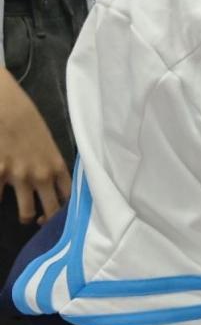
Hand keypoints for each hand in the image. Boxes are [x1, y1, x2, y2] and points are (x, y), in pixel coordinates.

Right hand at [0, 68, 70, 223]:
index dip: (67, 209)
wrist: (3, 104)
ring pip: (26, 213)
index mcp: (58, 166)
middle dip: (48, 220)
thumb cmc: (26, 117)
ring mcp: (19, 177)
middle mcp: (42, 176)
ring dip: (25, 216)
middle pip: (52, 211)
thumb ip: (51, 163)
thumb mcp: (47, 141)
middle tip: (41, 221)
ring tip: (24, 216)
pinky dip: (0, 199)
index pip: (70, 198)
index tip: (62, 213)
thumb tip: (51, 181)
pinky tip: (3, 197)